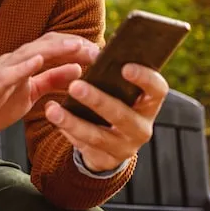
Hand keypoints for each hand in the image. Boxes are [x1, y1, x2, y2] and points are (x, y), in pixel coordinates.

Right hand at [0, 32, 98, 147]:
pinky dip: (23, 65)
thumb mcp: (31, 92)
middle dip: (73, 44)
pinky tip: (38, 60)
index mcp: (27, 62)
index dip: (79, 46)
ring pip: (31, 53)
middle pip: (48, 44)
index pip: (56, 47)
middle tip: (98, 49)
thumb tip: (77, 68)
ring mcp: (3, 70)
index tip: (102, 51)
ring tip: (76, 45)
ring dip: (54, 48)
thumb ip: (52, 79)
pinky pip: (8, 73)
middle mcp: (16, 60)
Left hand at [44, 63, 168, 172]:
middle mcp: (142, 128)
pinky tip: (54, 119)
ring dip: (73, 121)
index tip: (125, 67)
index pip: (157, 89)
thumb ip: (115, 75)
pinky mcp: (106, 160)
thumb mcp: (122, 91)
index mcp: (150, 104)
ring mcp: (125, 147)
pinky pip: (84, 146)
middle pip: (121, 115)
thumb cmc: (117, 102)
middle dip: (97, 100)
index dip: (144, 78)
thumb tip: (94, 50)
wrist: (115, 142)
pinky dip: (67, 131)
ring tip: (52, 109)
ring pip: (97, 135)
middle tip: (75, 86)